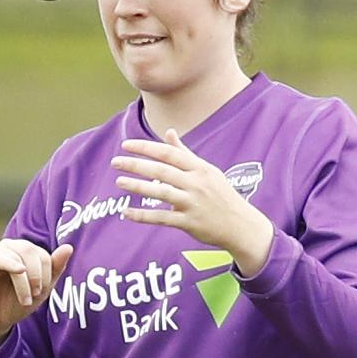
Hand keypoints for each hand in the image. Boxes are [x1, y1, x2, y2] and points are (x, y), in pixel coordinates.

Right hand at [0, 239, 72, 355]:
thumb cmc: (16, 303)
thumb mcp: (42, 289)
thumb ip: (55, 268)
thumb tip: (69, 247)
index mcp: (26, 253)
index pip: (42, 254)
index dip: (47, 272)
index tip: (43, 291)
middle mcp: (11, 249)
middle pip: (31, 250)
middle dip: (38, 274)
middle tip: (36, 294)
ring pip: (17, 255)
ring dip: (25, 279)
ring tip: (26, 298)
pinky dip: (10, 263)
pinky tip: (19, 271)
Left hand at [111, 129, 272, 273]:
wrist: (241, 225)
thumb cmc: (221, 195)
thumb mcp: (207, 170)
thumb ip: (185, 153)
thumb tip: (169, 132)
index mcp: (200, 168)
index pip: (169, 153)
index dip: (146, 148)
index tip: (126, 145)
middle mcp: (196, 184)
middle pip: (162, 171)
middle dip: (137, 165)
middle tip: (116, 162)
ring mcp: (193, 203)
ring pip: (161, 192)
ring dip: (138, 187)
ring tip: (119, 182)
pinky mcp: (190, 223)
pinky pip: (162, 218)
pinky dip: (143, 215)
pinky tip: (127, 212)